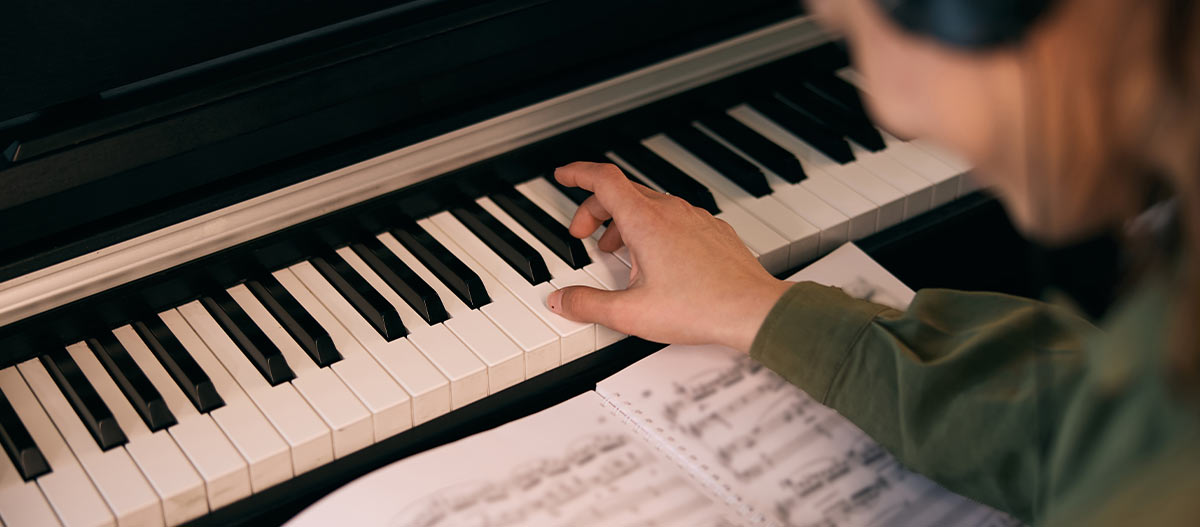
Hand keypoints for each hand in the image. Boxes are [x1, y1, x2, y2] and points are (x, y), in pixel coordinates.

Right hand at [546, 162, 791, 352]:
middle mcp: (671, 211)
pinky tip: (656, 259)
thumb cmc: (700, 308)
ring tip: (617, 252)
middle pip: (622, 192)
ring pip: (649, 204)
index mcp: (646, 222)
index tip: (563, 175)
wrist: (753, 310)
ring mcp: (695, 218)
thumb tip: (562, 301)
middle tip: (582, 235)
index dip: (578, 173)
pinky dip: (653, 227)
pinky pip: (674, 217)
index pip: (604, 179)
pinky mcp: (712, 230)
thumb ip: (588, 305)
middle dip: (595, 209)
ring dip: (624, 221)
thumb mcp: (631, 313)